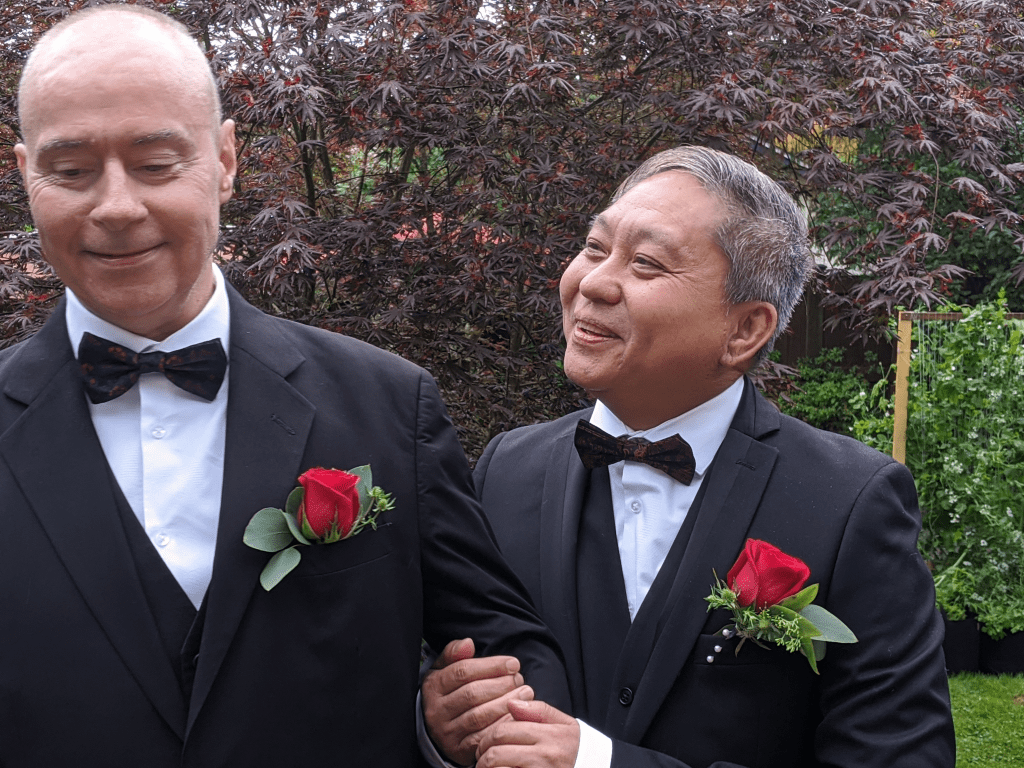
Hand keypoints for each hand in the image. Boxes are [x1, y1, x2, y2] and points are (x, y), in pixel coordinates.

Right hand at [423, 638, 534, 765]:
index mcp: (433, 686)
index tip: (513, 663)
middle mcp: (436, 710)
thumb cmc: (450, 692)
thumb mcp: (445, 669)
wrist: (438, 728)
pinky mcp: (458, 750)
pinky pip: (483, 738)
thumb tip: (468, 643)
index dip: (491, 666)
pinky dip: (502, 725)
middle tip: (520, 679)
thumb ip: (454, 653)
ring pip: (479, 716)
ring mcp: (446, 732)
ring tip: (525, 693)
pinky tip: (517, 715)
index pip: (463, 672)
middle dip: (501, 684)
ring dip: (506, 703)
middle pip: (472, 694)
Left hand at [475, 698, 579, 767]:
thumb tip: (510, 702)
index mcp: (551, 735)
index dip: (489, 735)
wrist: (593, 767)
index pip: (506, 730)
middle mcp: (546, 756)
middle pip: (498, 751)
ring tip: (485, 766)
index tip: (486, 740)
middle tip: (481, 755)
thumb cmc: (575, 749)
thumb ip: (539, 710)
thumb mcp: (565, 724)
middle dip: (483, 753)